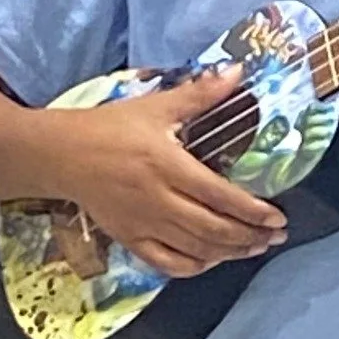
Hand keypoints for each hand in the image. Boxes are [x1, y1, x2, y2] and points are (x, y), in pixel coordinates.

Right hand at [47, 67, 286, 278]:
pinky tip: (212, 260)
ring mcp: (143, 225)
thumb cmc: (110, 127)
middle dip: (250, 237)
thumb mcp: (155, 106)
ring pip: (196, 249)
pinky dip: (195, 266)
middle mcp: (158, 200)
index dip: (253, 211)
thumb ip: (200, 94)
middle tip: (274, 237)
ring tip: (254, 248)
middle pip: (214, 229)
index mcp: (167, 165)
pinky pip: (167, 264)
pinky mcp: (129, 240)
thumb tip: (239, 72)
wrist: (60, 155)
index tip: (278, 218)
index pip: (220, 195)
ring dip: (230, 253)